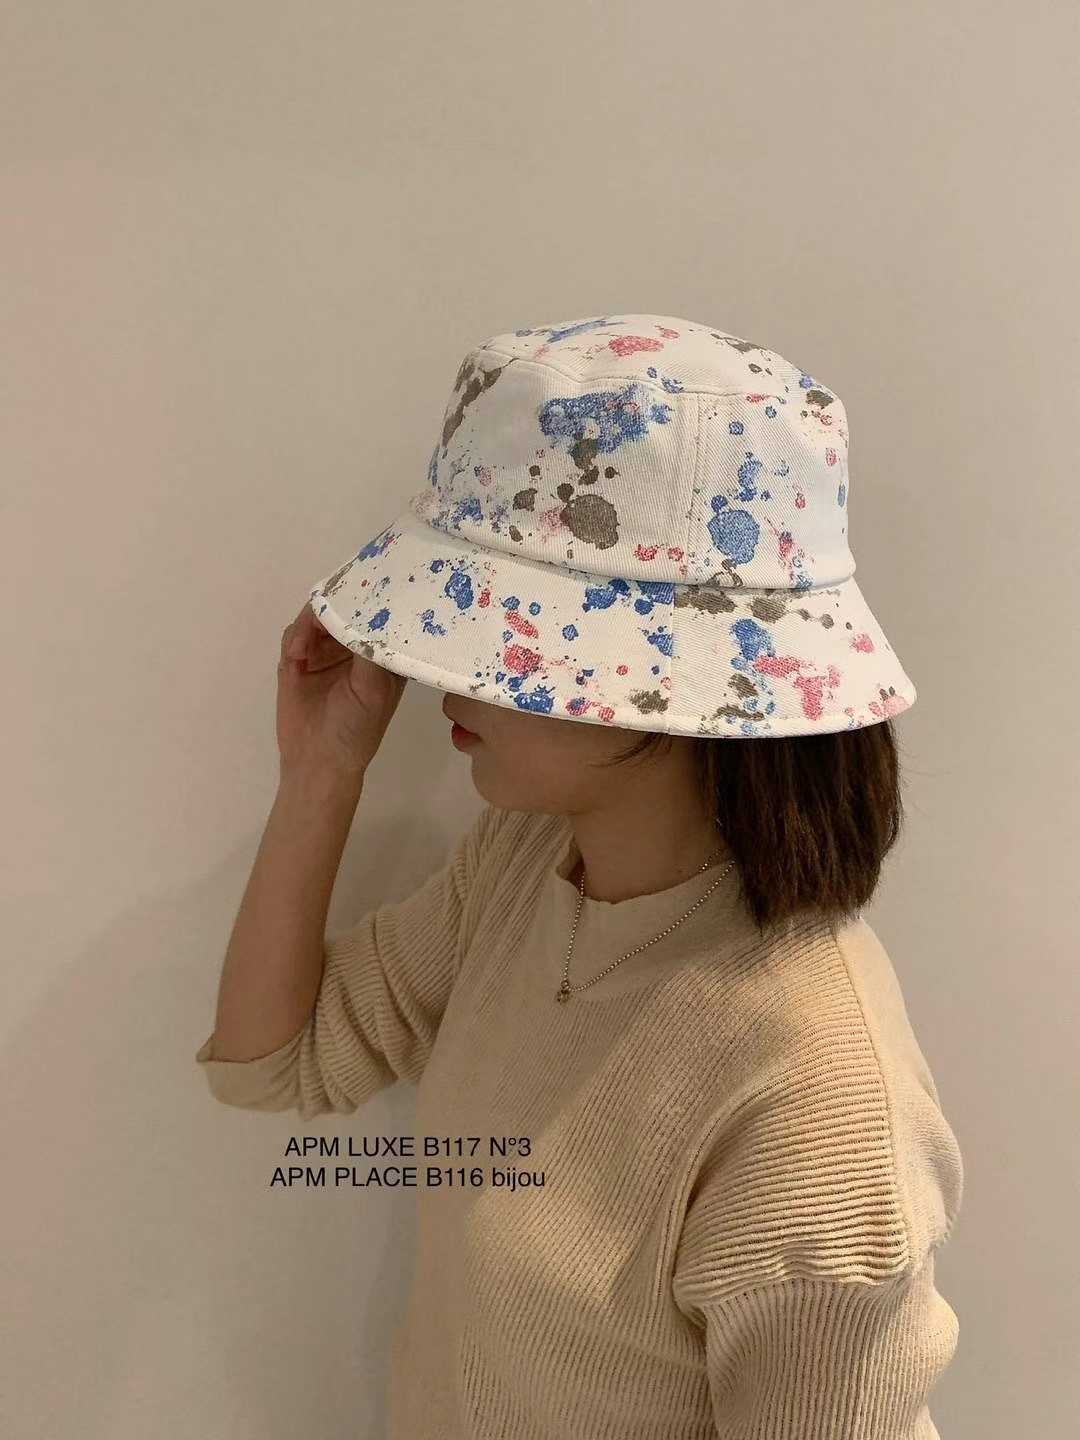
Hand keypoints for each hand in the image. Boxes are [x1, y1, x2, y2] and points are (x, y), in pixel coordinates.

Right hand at [276, 600, 406, 779]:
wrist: (317, 760)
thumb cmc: (356, 729)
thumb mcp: (375, 690)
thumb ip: (371, 651)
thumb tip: (370, 613)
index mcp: (382, 652)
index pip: (380, 613)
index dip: (373, 597)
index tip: (363, 584)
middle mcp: (355, 646)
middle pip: (344, 606)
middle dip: (334, 605)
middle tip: (325, 610)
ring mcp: (325, 650)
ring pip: (316, 616)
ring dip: (309, 625)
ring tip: (304, 650)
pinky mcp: (298, 658)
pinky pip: (294, 633)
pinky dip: (294, 639)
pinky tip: (297, 657)